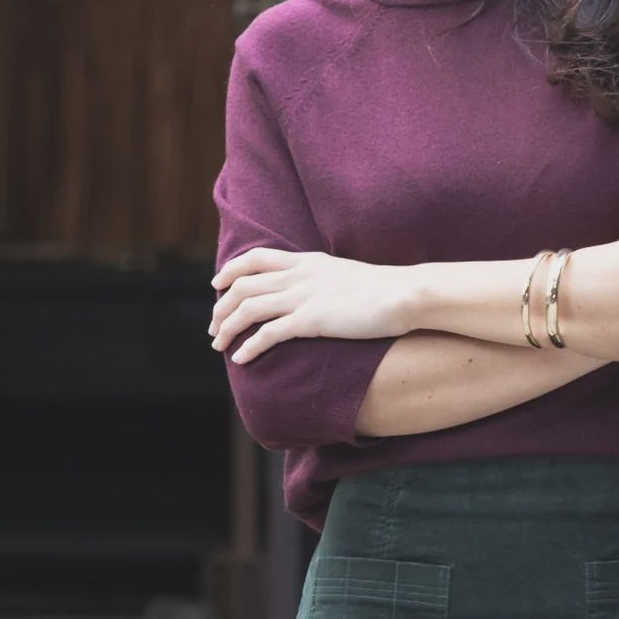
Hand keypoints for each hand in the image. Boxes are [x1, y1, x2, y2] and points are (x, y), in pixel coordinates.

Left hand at [210, 248, 423, 362]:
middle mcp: (298, 276)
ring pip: (248, 309)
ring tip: (219, 345)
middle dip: (221, 308)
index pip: (254, 259)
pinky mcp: (311, 321)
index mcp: (305, 261)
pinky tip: (241, 359)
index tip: (217, 286)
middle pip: (242, 286)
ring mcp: (303, 297)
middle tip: (214, 328)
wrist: (404, 295)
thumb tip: (315, 291)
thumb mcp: (344, 274)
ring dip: (228, 328)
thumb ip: (322, 278)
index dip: (229, 271)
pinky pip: (268, 333)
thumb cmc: (384, 290)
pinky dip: (250, 346)